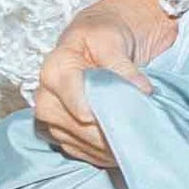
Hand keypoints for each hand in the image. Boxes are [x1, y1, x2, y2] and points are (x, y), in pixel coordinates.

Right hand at [29, 0, 180, 166]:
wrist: (104, 42)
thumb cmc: (106, 34)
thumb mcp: (113, 39)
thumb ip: (122, 65)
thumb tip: (141, 89)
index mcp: (55, 67)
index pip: (67, 92)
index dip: (87, 106)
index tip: (107, 114)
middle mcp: (47, 94)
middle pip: (70, 122)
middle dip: (103, 130)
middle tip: (134, 132)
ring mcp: (53, 117)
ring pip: (76, 141)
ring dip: (105, 146)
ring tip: (134, 142)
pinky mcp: (64, 133)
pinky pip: (80, 151)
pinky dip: (102, 154)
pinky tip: (123, 149)